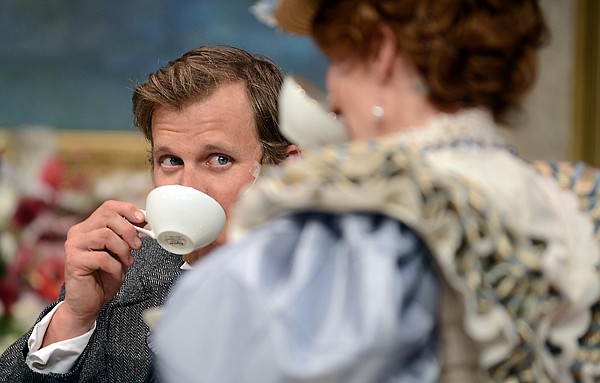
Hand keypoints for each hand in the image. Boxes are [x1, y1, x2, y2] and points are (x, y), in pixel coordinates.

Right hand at [42, 200, 144, 346]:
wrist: (88, 303)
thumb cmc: (105, 276)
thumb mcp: (120, 251)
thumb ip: (126, 236)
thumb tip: (143, 220)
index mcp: (89, 226)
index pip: (108, 207)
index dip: (127, 210)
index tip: (142, 220)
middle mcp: (78, 232)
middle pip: (108, 218)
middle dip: (129, 231)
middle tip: (137, 246)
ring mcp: (73, 245)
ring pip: (106, 235)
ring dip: (122, 250)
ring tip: (126, 262)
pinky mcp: (73, 261)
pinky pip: (102, 257)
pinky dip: (115, 266)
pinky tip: (115, 273)